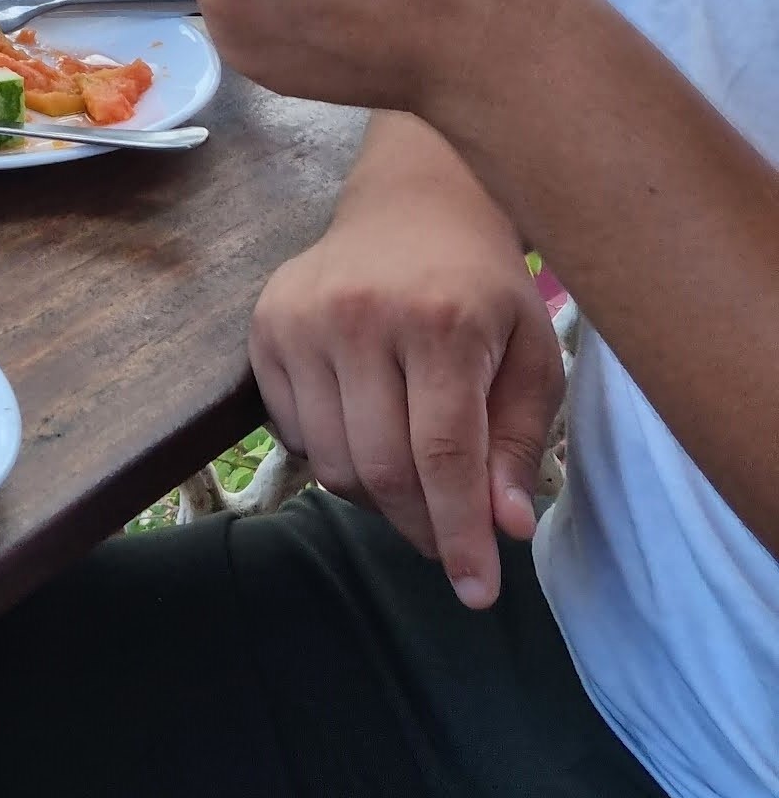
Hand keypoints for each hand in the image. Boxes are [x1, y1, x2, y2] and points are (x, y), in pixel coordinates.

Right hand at [249, 144, 561, 603]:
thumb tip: (504, 527)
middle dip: (420, 526)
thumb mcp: (532, 356)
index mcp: (439, 321)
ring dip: (377, 498)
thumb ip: (518, 442)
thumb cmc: (484, 288)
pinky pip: (296, 434)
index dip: (460, 534)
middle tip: (449, 542)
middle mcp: (359, 316)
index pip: (442, 456)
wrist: (413, 205)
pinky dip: (336, 457)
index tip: (478, 592)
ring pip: (332, 463)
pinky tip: (369, 429)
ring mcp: (300, 319)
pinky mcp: (264, 326)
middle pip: (380, 470)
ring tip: (414, 481)